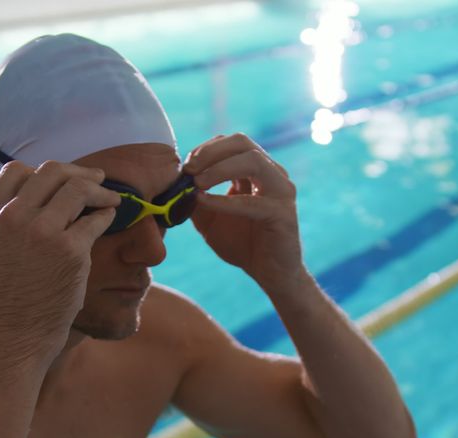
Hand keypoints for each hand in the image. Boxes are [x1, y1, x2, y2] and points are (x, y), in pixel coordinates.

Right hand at [0, 160, 120, 355]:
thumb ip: (8, 220)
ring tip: (111, 199)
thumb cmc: (9, 296)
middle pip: (51, 172)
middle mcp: (12, 219)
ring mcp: (41, 233)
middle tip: (97, 180)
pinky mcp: (70, 250)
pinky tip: (109, 219)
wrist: (15, 335)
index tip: (63, 180)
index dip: (44, 171)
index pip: (16, 171)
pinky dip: (107, 214)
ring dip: (100, 190)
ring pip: (78, 188)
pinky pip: (96, 218)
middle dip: (79, 172)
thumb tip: (38, 194)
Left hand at [184, 133, 304, 292]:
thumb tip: (175, 184)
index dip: (206, 148)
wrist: (270, 274)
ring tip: (197, 183)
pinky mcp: (283, 213)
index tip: (185, 165)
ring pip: (253, 161)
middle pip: (243, 143)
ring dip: (219, 168)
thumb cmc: (243, 244)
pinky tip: (204, 203)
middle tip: (189, 168)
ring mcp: (281, 191)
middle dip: (211, 152)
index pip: (232, 142)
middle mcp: (273, 174)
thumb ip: (195, 199)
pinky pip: (251, 201)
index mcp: (257, 171)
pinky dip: (224, 200)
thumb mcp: (209, 218)